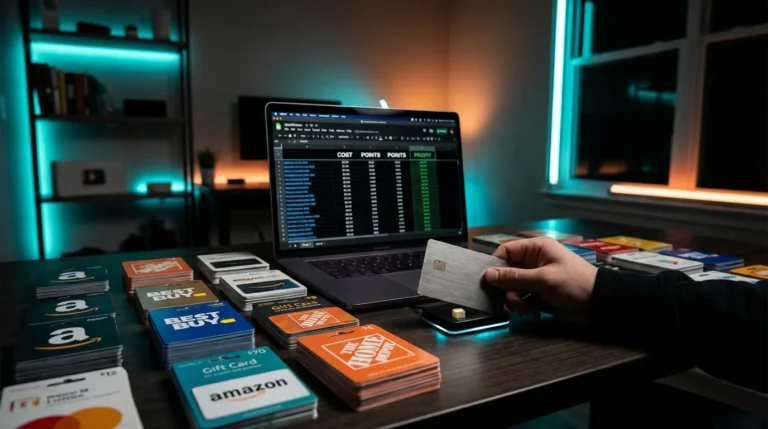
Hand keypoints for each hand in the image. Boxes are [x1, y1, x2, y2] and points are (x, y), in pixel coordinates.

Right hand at [483, 237, 597, 320]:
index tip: (489, 282)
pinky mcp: (538, 292)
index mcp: (535, 248)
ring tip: (526, 310)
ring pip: (513, 287)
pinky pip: (522, 297)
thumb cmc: (573, 284)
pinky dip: (524, 306)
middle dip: (508, 289)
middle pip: (507, 272)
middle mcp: (533, 260)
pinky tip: (533, 313)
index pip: (505, 251)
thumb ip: (514, 277)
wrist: (599, 303)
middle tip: (514, 303)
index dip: (496, 266)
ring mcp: (535, 277)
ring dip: (516, 301)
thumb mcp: (543, 279)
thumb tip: (487, 275)